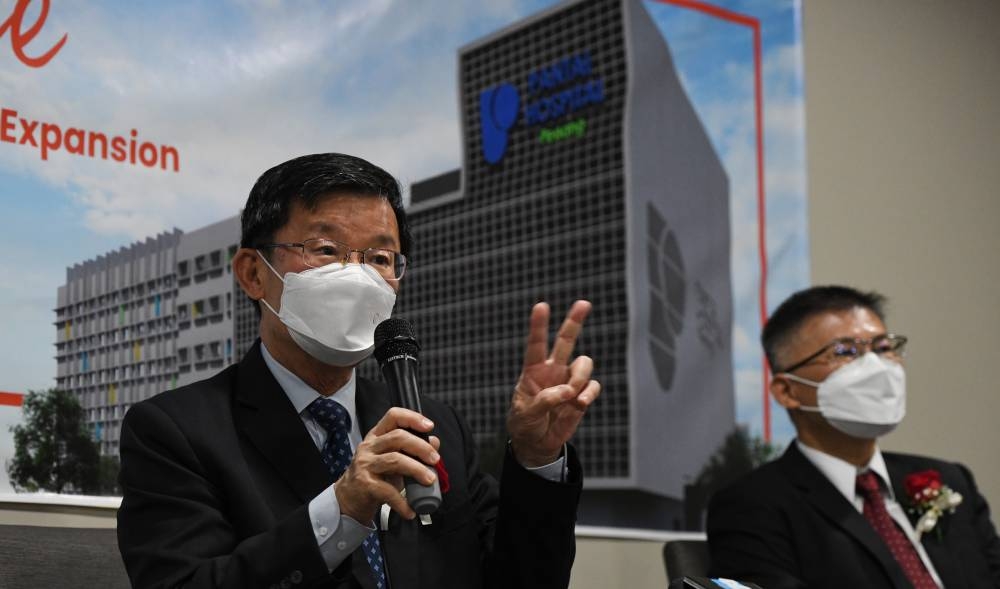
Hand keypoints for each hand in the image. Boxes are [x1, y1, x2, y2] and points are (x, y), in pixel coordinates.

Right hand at [334, 407, 440, 522]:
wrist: (349, 499)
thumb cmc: (375, 476)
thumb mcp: (394, 459)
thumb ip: (413, 450)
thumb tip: (434, 442)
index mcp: (377, 436)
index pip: (393, 416)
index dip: (412, 418)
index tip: (429, 426)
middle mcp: (369, 446)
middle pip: (398, 437)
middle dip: (421, 447)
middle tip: (435, 459)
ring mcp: (365, 464)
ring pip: (395, 460)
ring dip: (417, 470)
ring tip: (429, 480)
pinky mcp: (364, 484)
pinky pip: (388, 491)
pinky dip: (403, 502)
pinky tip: (411, 509)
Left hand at [507, 300, 601, 466]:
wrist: (537, 443)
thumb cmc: (525, 424)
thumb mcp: (525, 415)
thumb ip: (543, 401)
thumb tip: (566, 391)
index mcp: (533, 371)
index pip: (536, 344)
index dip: (539, 325)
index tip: (541, 306)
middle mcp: (553, 371)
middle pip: (566, 341)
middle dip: (574, 321)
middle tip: (583, 303)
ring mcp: (569, 381)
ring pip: (584, 364)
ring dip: (580, 377)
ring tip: (571, 396)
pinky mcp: (582, 395)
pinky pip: (593, 386)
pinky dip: (589, 393)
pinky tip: (579, 403)